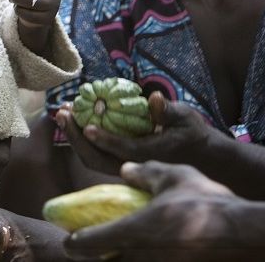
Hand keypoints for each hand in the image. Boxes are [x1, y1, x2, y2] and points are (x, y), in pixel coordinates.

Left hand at [56, 91, 216, 175]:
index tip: (87, 127)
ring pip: (93, 159)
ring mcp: (126, 167)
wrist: (202, 158)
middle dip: (75, 137)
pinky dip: (82, 139)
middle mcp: (133, 165)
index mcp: (149, 155)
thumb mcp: (186, 118)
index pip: (122, 150)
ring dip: (74, 137)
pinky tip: (75, 119)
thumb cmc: (193, 134)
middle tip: (62, 112)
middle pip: (97, 159)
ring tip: (63, 113)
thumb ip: (168, 110)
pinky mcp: (121, 163)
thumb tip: (153, 98)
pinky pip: (96, 155)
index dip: (104, 139)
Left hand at [64, 161, 240, 261]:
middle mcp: (141, 258)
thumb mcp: (174, 176)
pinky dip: (145, 261)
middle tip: (96, 248)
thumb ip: (146, 173)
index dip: (75, 242)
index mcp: (132, 232)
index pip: (87, 244)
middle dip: (97, 258)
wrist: (248, 235)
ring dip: (121, 260)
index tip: (71, 239)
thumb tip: (127, 169)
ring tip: (124, 250)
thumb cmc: (207, 202)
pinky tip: (154, 252)